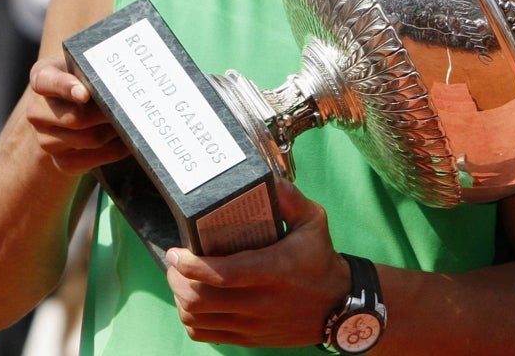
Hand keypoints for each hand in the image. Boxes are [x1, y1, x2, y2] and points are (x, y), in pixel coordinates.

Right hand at [25, 54, 129, 174]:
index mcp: (42, 78)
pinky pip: (94, 160)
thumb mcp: (82, 65)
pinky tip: (128, 140)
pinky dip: (116, 150)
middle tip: (132, 108)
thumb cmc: (82, 79)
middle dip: (108, 113)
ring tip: (132, 121)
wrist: (68, 110)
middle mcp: (37, 112)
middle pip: (77, 117)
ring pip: (91, 139)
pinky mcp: (61, 162)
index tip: (84, 94)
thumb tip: (119, 83)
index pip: (48, 82)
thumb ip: (93, 69)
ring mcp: (45, 140)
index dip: (67, 88)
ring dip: (116, 131)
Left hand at [164, 179, 350, 348]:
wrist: (339, 307)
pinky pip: (205, 335)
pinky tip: (195, 302)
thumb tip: (265, 176)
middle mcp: (260, 301)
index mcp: (273, 270)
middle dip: (177, 279)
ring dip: (181, 298)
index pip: (221, 274)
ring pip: (197, 319)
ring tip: (183, 279)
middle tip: (175, 262)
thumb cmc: (321, 259)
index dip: (190, 264)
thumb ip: (289, 197)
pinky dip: (191, 319)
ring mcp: (252, 324)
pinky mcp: (249, 338)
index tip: (175, 251)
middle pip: (199, 299)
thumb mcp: (313, 221)